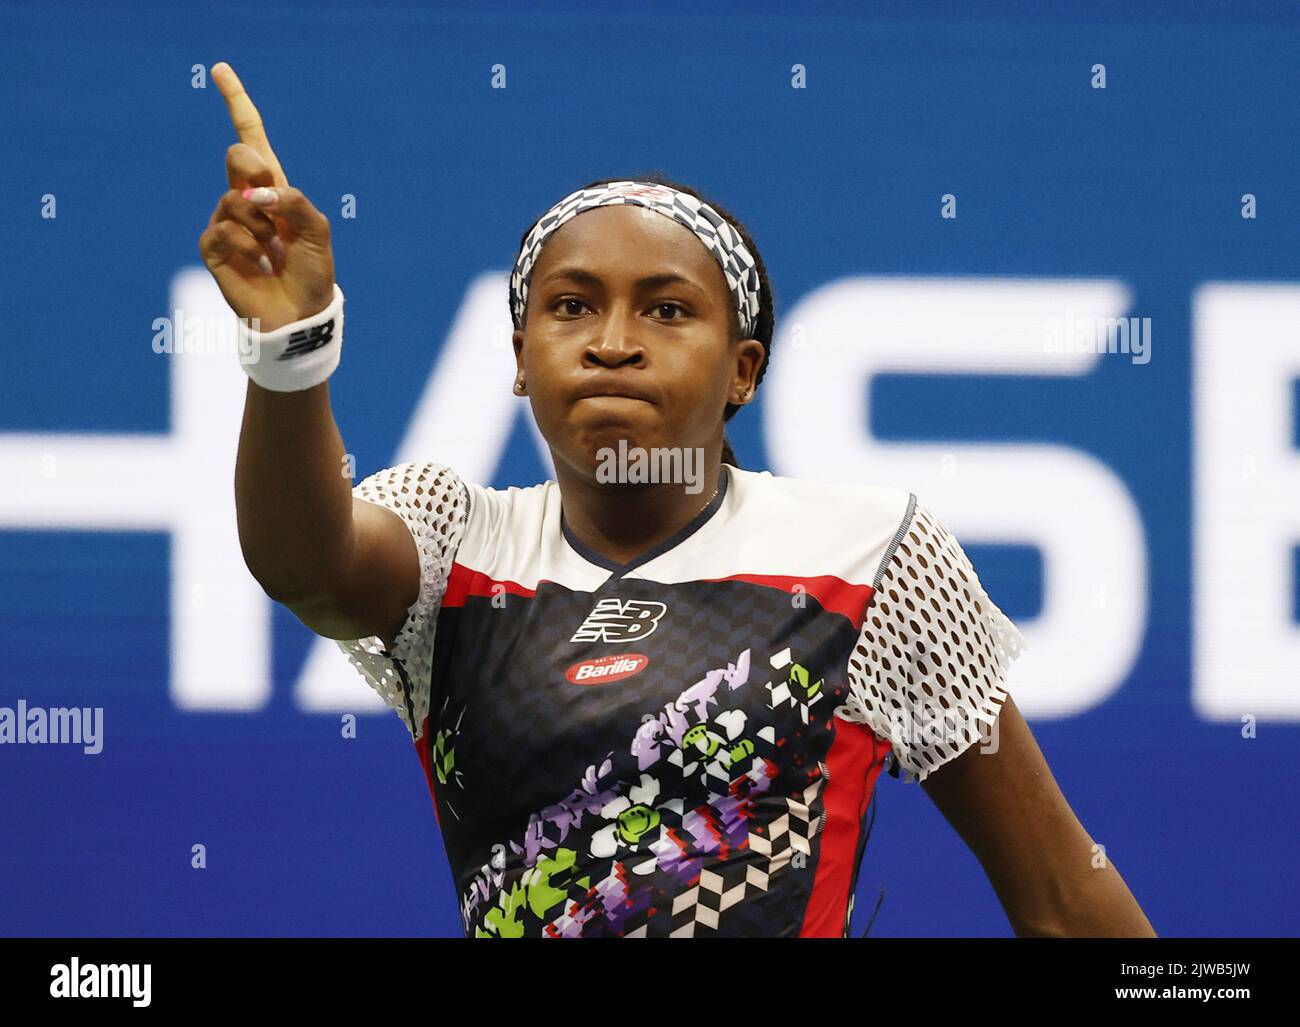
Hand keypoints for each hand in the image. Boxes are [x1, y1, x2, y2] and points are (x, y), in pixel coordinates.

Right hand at [198, 62, 334, 331]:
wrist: (300, 314)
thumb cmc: (313, 273)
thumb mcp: (318, 231)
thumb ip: (294, 201)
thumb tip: (256, 194)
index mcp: (274, 187)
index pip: (251, 137)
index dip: (237, 103)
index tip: (220, 68)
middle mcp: (246, 199)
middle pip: (238, 157)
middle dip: (256, 174)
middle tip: (272, 209)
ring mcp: (227, 222)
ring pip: (233, 200)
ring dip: (259, 226)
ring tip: (271, 251)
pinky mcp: (213, 248)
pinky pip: (223, 231)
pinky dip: (246, 247)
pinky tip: (258, 265)